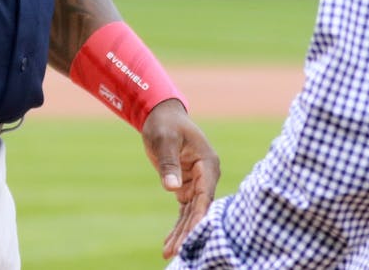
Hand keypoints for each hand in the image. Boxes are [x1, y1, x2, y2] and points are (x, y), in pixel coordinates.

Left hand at [142, 98, 219, 258]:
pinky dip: (178, 226)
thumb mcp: (164, 140)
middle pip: (199, 209)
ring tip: (169, 253)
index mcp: (207, 164)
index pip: (205, 195)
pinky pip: (184, 211)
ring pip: (191, 214)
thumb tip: (171, 188)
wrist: (161, 116)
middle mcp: (206, 176)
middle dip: (189, 231)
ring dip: (182, 233)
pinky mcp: (186, 187)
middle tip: (176, 251)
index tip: (192, 235)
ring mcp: (198, 183)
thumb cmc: (165, 124)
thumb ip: (168, 163)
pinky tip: (170, 244)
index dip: (199, 217)